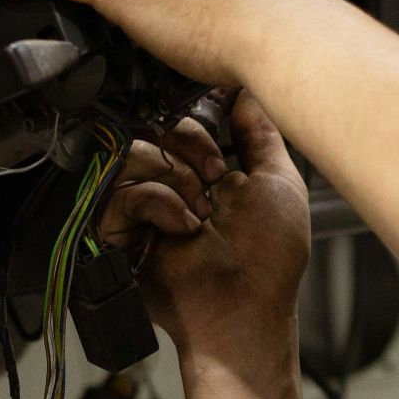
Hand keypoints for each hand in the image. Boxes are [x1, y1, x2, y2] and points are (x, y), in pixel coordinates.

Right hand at [98, 92, 310, 373]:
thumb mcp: (278, 182)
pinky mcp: (119, 230)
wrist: (245, 307)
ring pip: (134, 152)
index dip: (198, 128)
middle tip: (214, 182)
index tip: (222, 154)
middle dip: (189, 150)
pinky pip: (121, 190)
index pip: (181, 121)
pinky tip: (182, 227)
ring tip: (199, 212)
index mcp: (205, 173)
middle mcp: (171, 185)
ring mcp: (144, 207)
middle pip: (154, 129)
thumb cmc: (270, 259)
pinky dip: (158, 203)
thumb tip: (247, 91)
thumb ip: (261, 133)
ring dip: (175, 178)